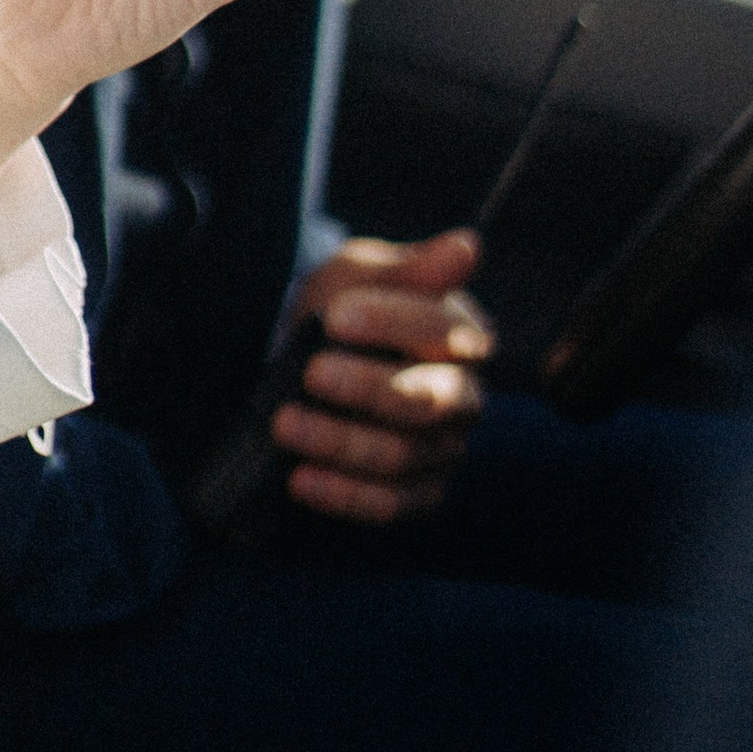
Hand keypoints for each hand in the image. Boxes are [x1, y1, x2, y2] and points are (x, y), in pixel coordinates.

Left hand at [275, 230, 491, 524]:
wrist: (308, 358)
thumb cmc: (343, 307)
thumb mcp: (363, 275)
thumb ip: (412, 268)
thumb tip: (468, 246)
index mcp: (462, 335)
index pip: (440, 331)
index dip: (390, 323)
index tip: (336, 315)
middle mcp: (465, 397)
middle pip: (428, 402)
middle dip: (367, 388)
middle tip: (311, 372)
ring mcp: (445, 450)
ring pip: (399, 456)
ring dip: (338, 442)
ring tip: (284, 423)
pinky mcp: (418, 494)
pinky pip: (387, 504)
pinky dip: (341, 495)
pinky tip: (300, 479)